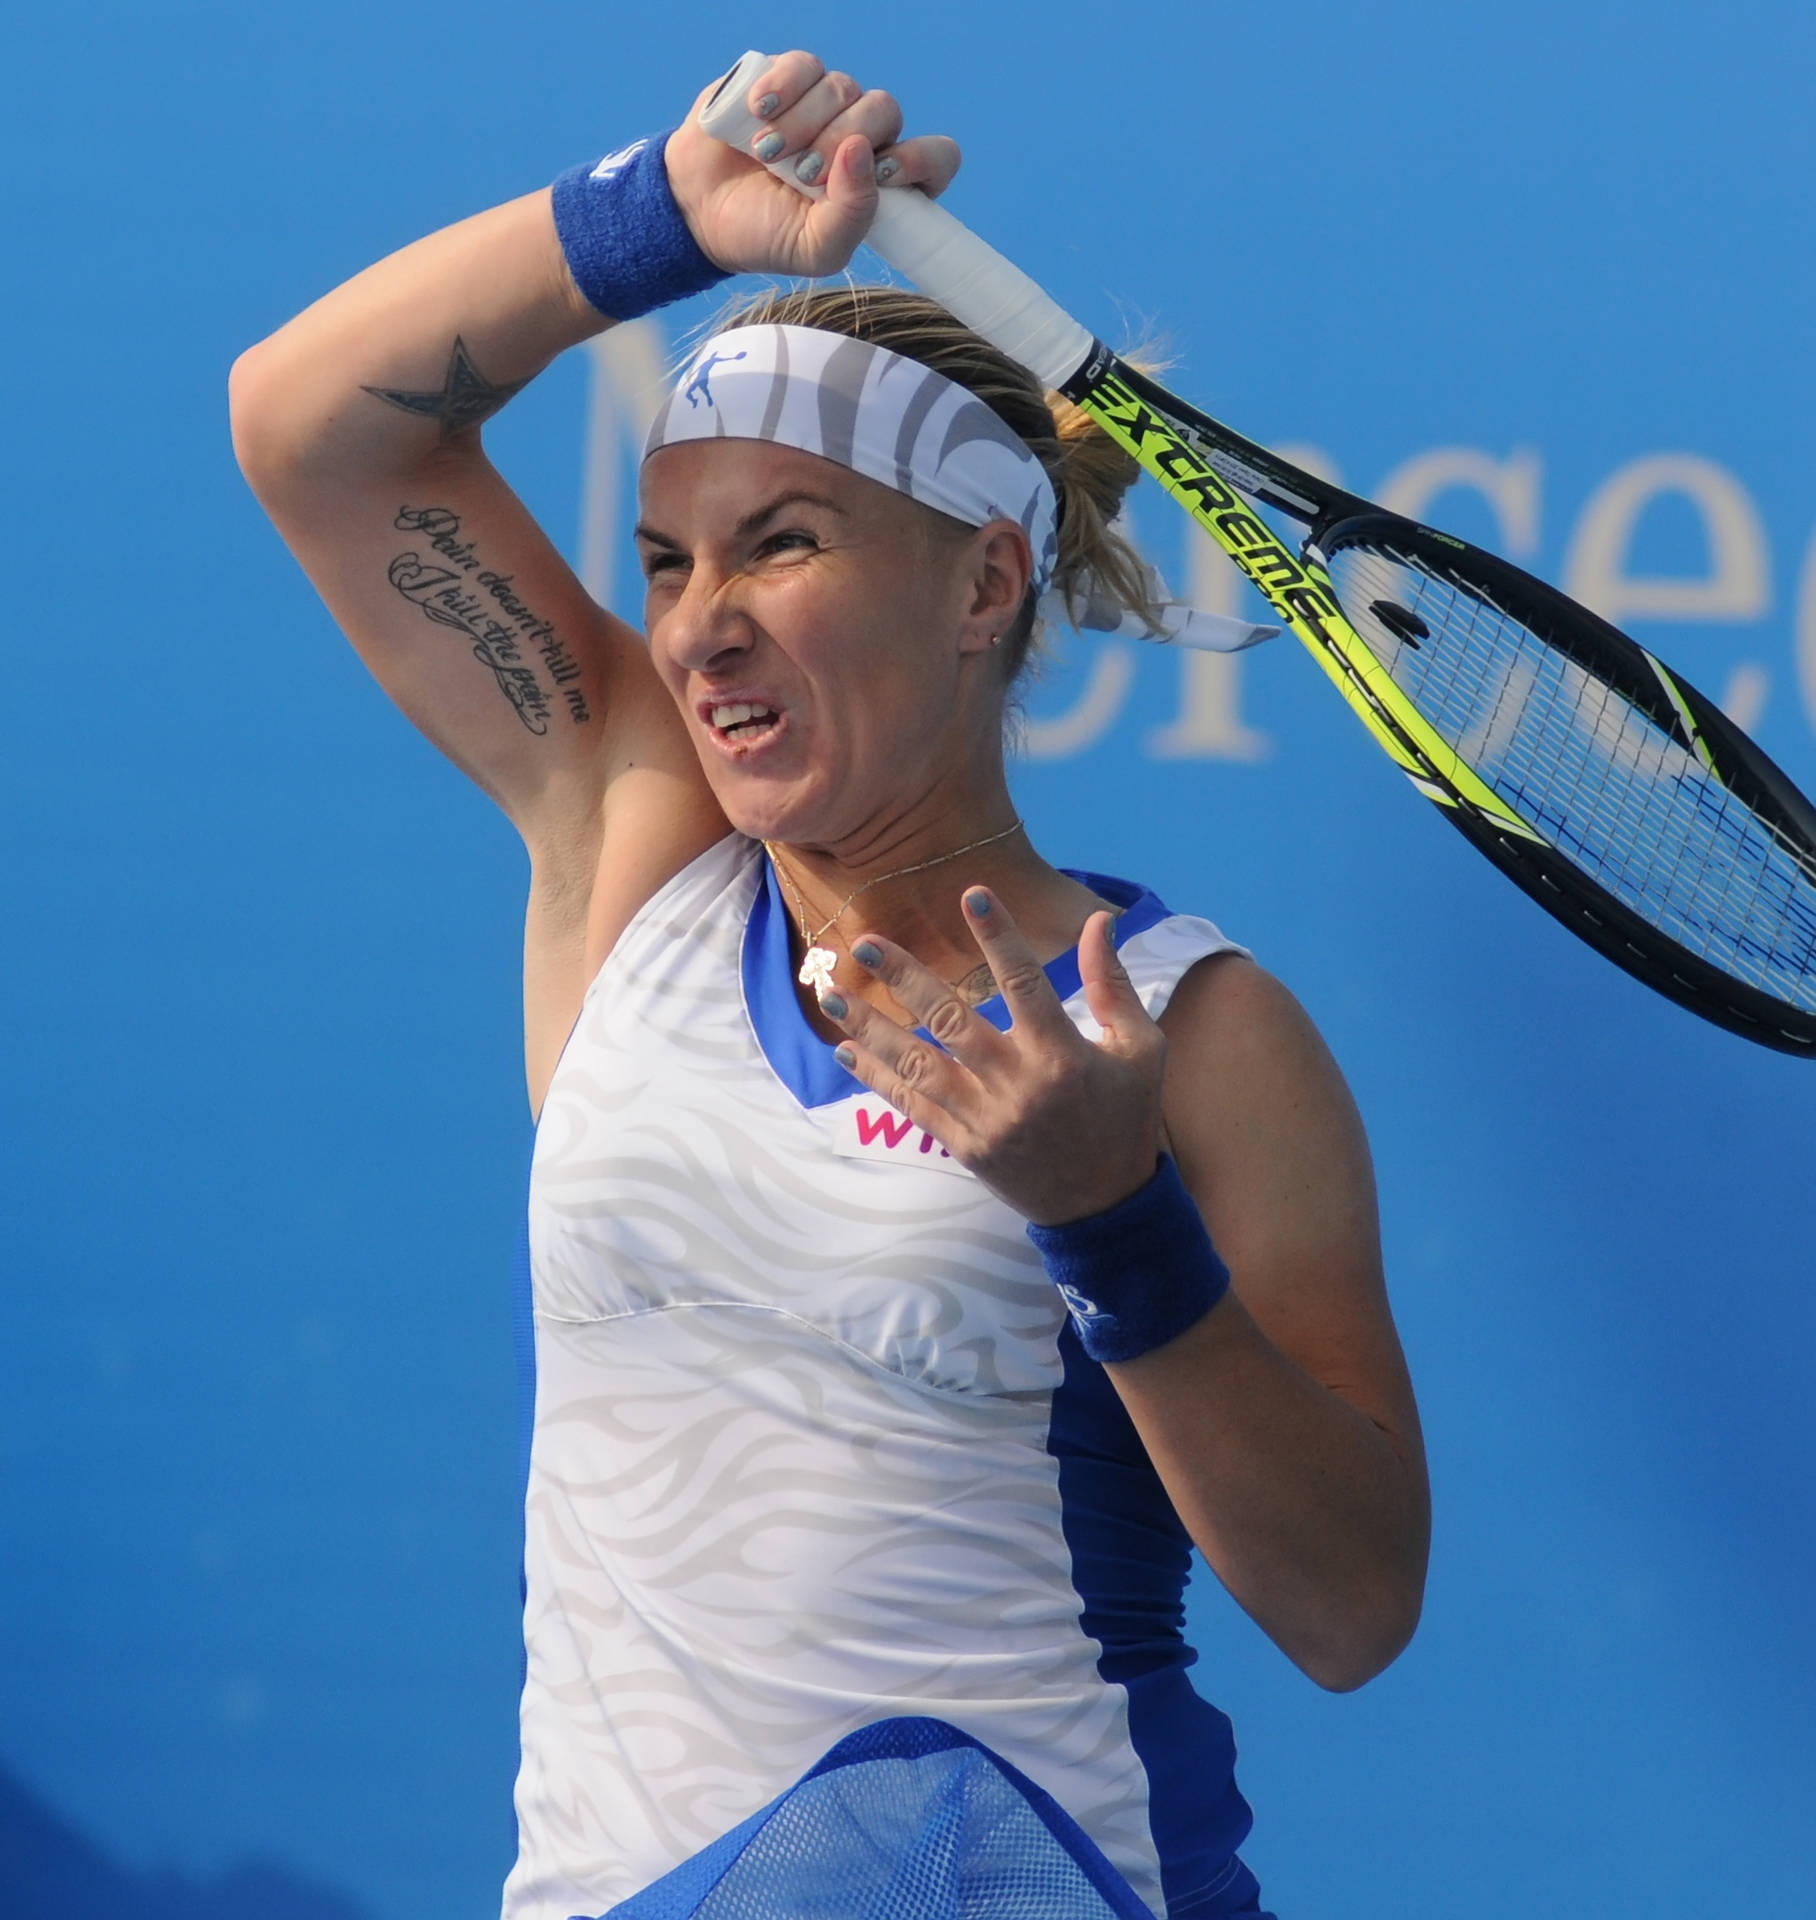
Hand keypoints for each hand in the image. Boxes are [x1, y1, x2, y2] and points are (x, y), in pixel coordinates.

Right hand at [665, 51, 961, 278]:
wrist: (701, 210)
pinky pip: (804, 65)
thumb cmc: (766, 236)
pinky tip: (758, 113)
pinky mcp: (790, 77)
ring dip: (802, 125)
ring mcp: (827, 103)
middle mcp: (863, 138)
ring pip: (842, 88)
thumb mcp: (815, 250)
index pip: (938, 157)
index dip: (922, 159)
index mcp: (882, 184)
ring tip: (766, 156)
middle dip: (840, 144)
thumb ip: (852, 217)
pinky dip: (781, 89)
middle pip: (885, 112)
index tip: (886, 174)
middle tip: (803, 175)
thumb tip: (863, 153)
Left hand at [821, 889, 1166, 1225]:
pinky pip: (913, 1106)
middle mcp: (1018, 1084)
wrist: (1106, 1207)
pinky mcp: (965, 1146)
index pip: (1025, 983)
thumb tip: (1098, 921)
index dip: (999, 937)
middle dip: (905, 978)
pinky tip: (846, 1050)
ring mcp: (986, 1118)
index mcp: (1062, 1054)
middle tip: (864, 942)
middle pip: (952, 1021)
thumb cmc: (1125, 1118)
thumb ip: (1113, 984)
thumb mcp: (1140, 1049)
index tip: (972, 895)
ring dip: (870, 1027)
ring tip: (830, 994)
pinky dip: (877, 1077)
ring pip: (918, 1064)